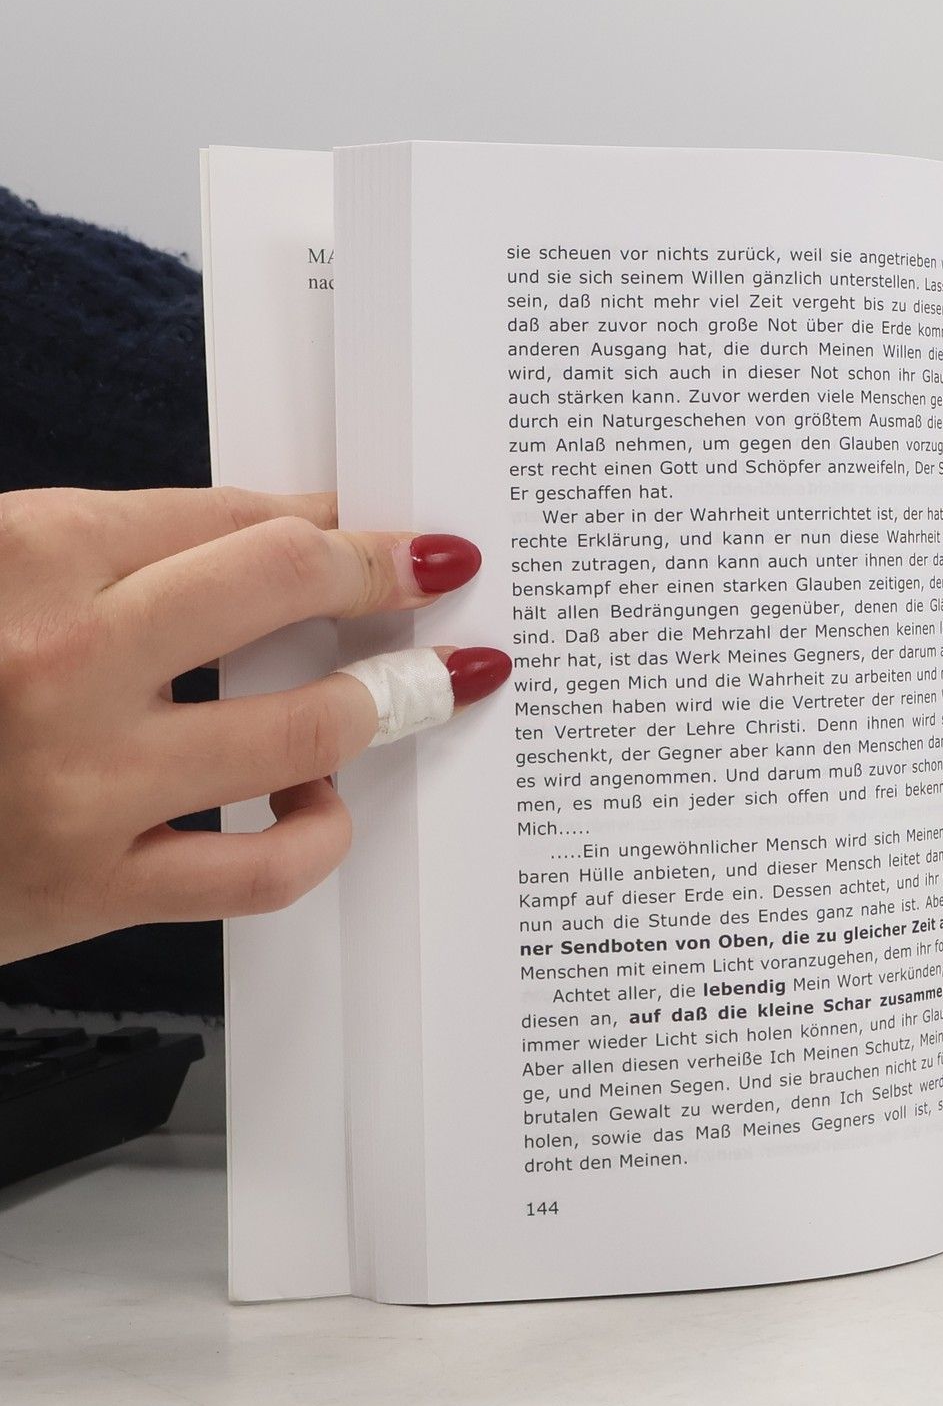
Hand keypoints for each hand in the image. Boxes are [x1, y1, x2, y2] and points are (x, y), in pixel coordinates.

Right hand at [0, 488, 509, 964]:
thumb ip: (102, 552)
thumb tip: (278, 536)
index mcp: (20, 553)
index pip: (232, 517)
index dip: (327, 520)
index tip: (377, 529)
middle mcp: (57, 660)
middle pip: (287, 585)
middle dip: (388, 575)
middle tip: (437, 574)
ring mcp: (81, 782)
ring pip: (305, 725)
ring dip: (386, 699)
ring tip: (413, 685)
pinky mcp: (90, 888)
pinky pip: (263, 870)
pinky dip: (319, 835)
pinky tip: (322, 803)